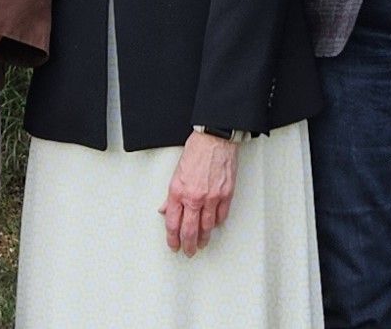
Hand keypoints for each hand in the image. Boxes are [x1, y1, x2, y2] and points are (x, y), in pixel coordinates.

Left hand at [158, 131, 238, 255]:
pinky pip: (221, 216)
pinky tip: (214, 225)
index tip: (174, 245)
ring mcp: (211, 198)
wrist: (215, 139)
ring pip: (206, 227)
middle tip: (188, 251)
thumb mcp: (176, 172)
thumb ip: (171, 195)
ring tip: (202, 243)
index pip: (172, 223)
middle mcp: (194, 197)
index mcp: (178, 191)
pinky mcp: (225, 195)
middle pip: (189, 231)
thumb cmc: (197, 150)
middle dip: (187, 245)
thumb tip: (165, 209)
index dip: (172, 238)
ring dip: (204, 238)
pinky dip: (217, 223)